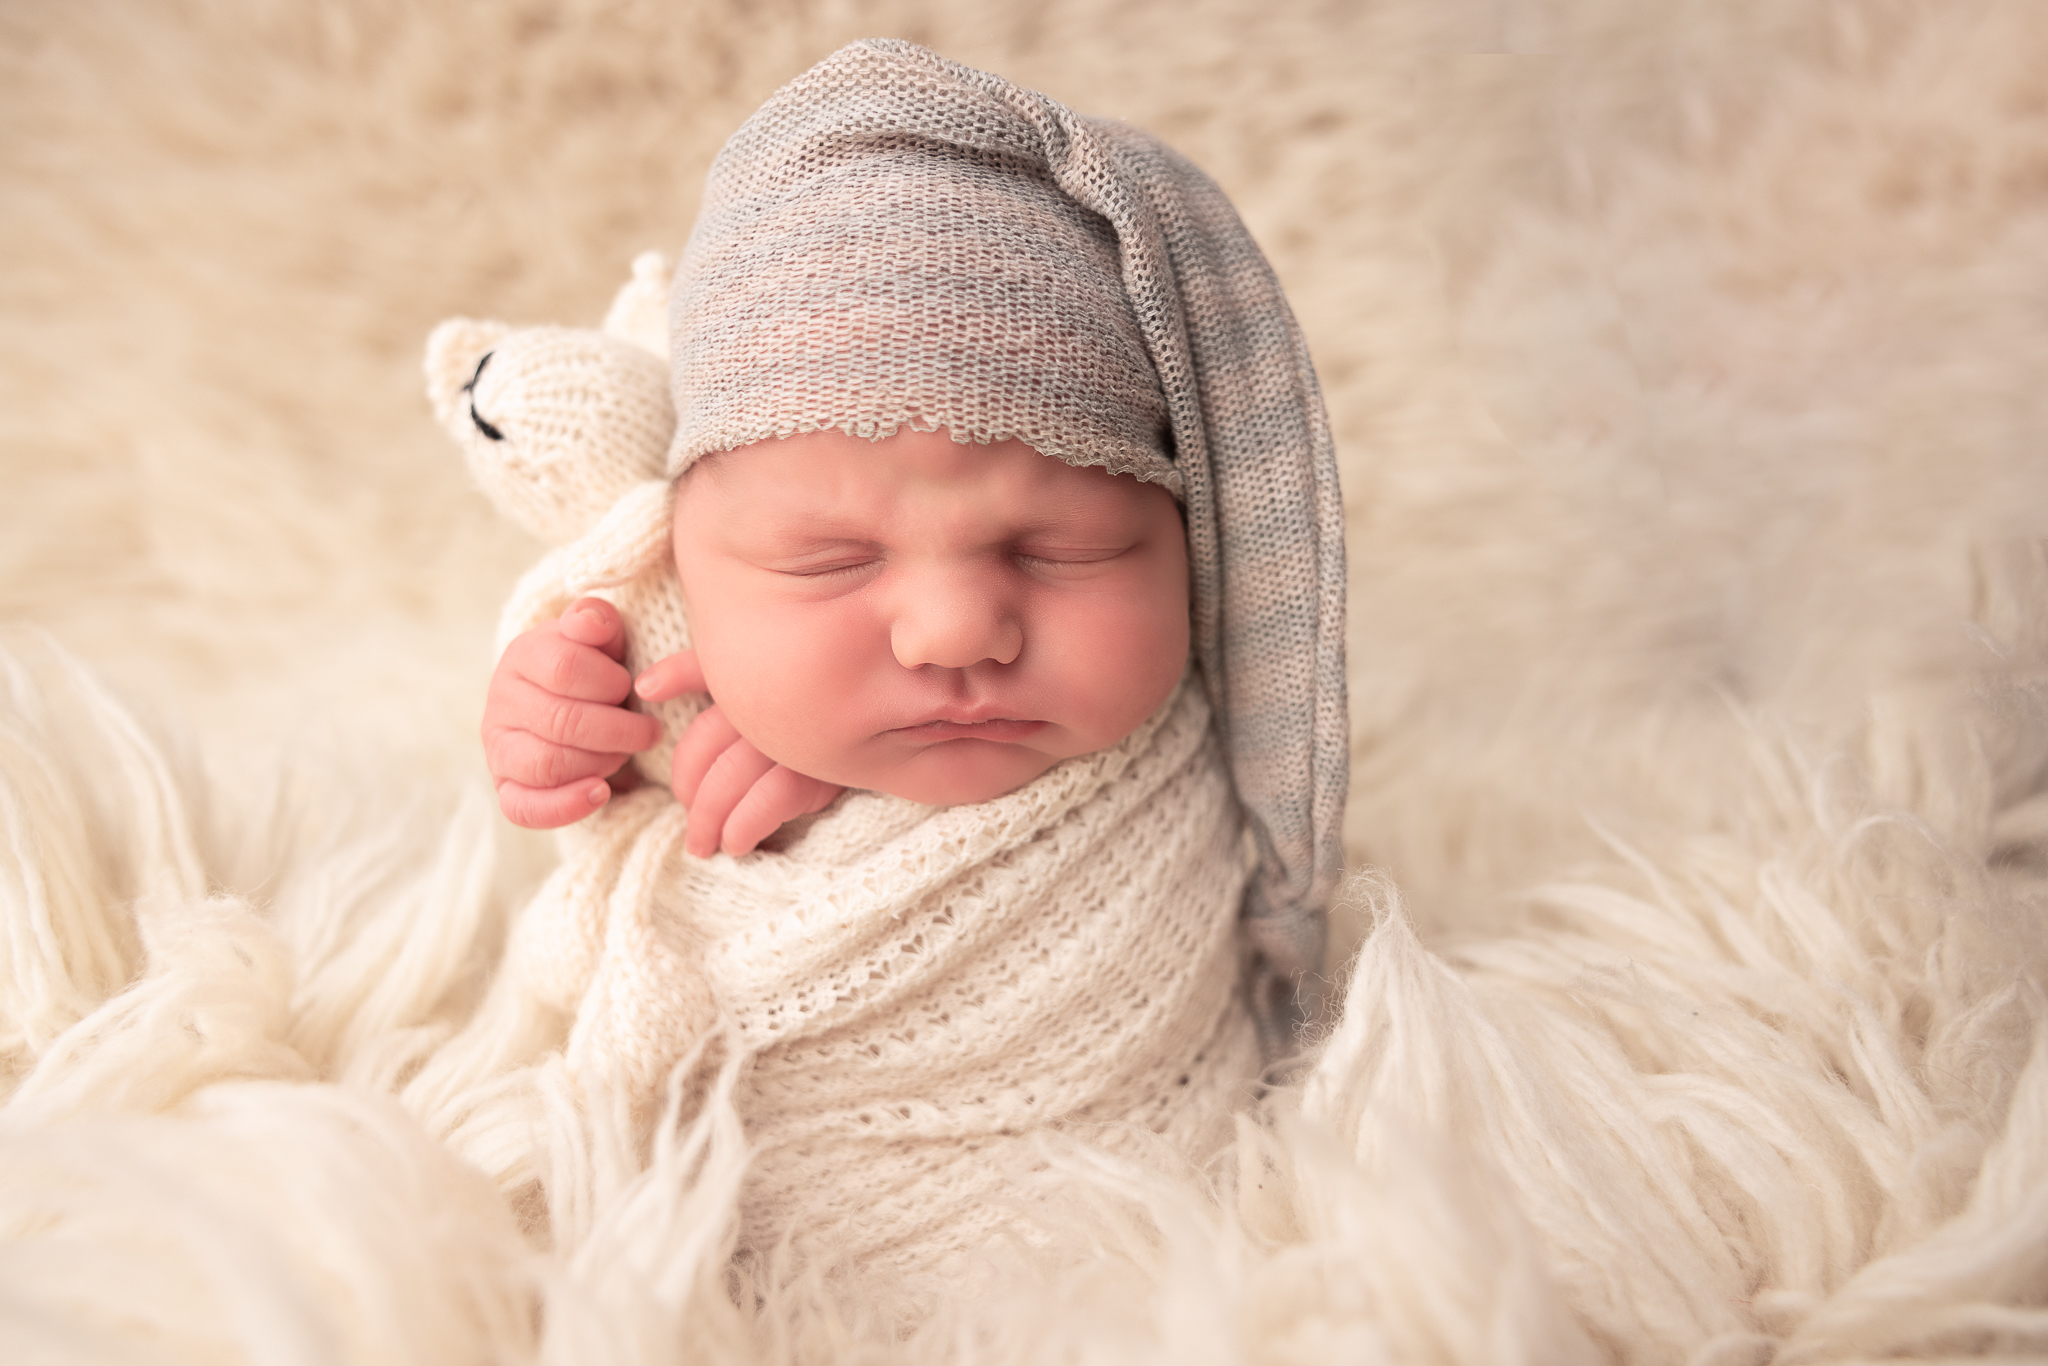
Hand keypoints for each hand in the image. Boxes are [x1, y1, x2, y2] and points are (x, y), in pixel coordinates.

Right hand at [483, 597, 663, 827]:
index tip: (633, 687)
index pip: (564, 667)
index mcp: (523, 655)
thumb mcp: (603, 638)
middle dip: (618, 729)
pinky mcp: (506, 787)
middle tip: (646, 731)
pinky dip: (566, 805)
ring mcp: (498, 746)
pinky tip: (600, 792)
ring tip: (624, 754)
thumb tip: (590, 622)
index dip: (610, 682)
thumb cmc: (597, 669)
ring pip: (547, 763)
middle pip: (561, 720)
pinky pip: (524, 807)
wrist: (575, 706)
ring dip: (601, 762)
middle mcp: (501, 700)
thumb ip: (598, 621)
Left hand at [636, 648, 843, 856]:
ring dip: (710, 820)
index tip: (680, 792)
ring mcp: (796, 735)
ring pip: (732, 778)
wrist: (889, 726)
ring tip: (706, 844)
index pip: (699, 717)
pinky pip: (770, 799)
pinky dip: (745, 826)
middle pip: (709, 751)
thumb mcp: (750, 677)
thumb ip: (696, 671)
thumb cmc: (809, 699)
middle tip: (691, 827)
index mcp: (749, 677)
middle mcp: (770, 702)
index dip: (682, 762)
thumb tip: (644, 688)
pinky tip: (737, 843)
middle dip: (692, 797)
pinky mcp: (822, 769)